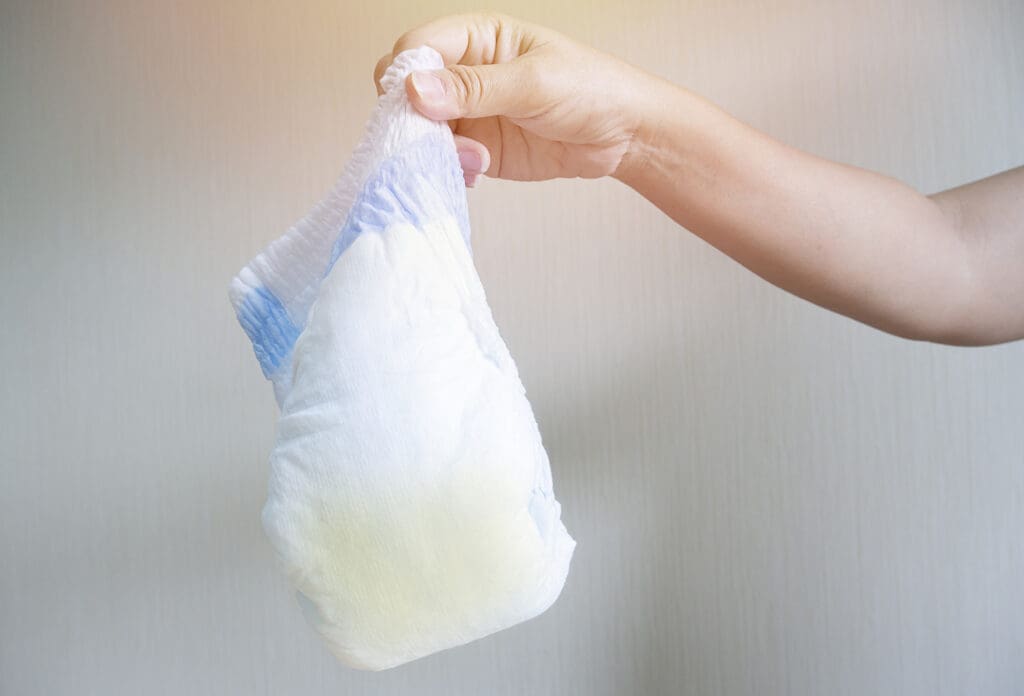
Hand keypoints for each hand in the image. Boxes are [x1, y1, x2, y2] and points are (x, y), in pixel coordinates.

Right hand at [374, 13, 660, 185]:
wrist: (624, 135)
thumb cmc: (591, 89)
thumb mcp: (534, 82)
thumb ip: (474, 87)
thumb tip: (414, 88)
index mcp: (476, 38)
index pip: (416, 47)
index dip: (406, 74)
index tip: (418, 106)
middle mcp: (464, 73)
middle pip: (406, 91)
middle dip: (415, 119)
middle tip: (445, 139)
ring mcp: (468, 114)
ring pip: (419, 131)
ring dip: (435, 150)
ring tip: (474, 159)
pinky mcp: (477, 148)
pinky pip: (443, 159)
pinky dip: (449, 169)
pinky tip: (476, 171)